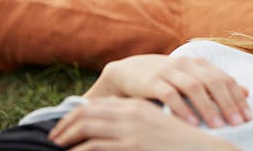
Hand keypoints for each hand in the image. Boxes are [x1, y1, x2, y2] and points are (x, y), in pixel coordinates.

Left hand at [49, 97, 239, 150]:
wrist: (200, 148)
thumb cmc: (177, 141)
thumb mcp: (155, 124)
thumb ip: (135, 120)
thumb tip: (111, 126)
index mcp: (136, 105)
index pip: (96, 105)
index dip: (75, 114)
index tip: (63, 126)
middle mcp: (130, 113)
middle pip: (87, 114)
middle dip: (65, 125)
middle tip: (52, 138)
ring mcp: (131, 129)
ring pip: (86, 127)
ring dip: (67, 137)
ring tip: (57, 147)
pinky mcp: (132, 145)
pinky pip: (95, 146)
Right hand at [84, 54, 250, 127]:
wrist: (127, 72)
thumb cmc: (166, 79)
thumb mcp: (192, 78)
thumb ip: (217, 84)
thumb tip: (246, 92)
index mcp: (199, 64)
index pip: (224, 79)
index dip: (237, 97)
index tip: (248, 116)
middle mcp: (186, 64)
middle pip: (213, 82)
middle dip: (228, 103)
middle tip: (238, 123)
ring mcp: (169, 71)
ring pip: (193, 87)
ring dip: (208, 107)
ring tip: (219, 126)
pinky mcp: (152, 81)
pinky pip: (169, 94)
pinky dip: (181, 108)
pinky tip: (191, 123)